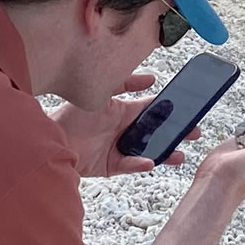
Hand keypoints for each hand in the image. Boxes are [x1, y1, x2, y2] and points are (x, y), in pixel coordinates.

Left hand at [52, 71, 196, 178]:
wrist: (51, 138)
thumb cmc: (72, 114)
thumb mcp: (100, 92)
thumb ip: (124, 83)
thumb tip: (151, 78)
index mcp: (123, 112)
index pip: (152, 110)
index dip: (170, 110)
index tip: (188, 110)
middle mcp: (124, 130)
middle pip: (156, 132)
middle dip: (176, 133)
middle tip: (194, 133)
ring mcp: (119, 149)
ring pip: (148, 151)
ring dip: (165, 153)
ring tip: (180, 155)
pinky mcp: (111, 165)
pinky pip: (130, 165)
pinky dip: (139, 164)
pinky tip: (149, 161)